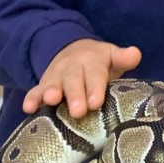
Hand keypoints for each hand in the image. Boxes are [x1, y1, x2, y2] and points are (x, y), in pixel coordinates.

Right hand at [23, 39, 141, 117]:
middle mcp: (72, 67)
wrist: (74, 51)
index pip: (95, 74)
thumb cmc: (99, 63)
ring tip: (50, 101)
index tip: (96, 102)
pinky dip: (31, 99)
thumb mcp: (111, 57)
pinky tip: (27, 108)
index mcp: (92, 61)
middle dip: (75, 95)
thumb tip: (135, 53)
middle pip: (73, 81)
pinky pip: (35, 91)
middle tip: (78, 111)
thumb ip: (123, 58)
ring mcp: (56, 77)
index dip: (95, 88)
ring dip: (51, 93)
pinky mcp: (43, 86)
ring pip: (53, 85)